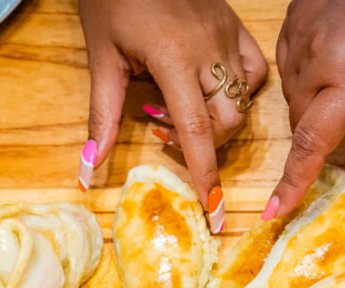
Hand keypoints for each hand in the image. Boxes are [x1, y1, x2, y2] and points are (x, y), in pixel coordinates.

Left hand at [76, 0, 267, 231]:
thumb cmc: (112, 0)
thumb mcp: (101, 59)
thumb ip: (102, 116)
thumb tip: (89, 167)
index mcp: (175, 60)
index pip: (197, 131)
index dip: (206, 175)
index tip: (214, 211)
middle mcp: (210, 51)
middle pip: (226, 122)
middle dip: (203, 144)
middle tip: (162, 130)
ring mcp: (228, 37)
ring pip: (242, 100)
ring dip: (216, 119)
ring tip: (179, 106)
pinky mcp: (237, 26)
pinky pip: (255, 71)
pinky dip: (240, 90)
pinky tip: (212, 88)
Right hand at [266, 0, 344, 218]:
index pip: (312, 143)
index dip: (293, 182)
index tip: (274, 212)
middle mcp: (317, 58)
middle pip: (303, 123)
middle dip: (332, 135)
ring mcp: (301, 34)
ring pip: (294, 95)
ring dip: (320, 106)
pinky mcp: (296, 15)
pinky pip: (290, 62)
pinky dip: (311, 76)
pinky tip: (341, 63)